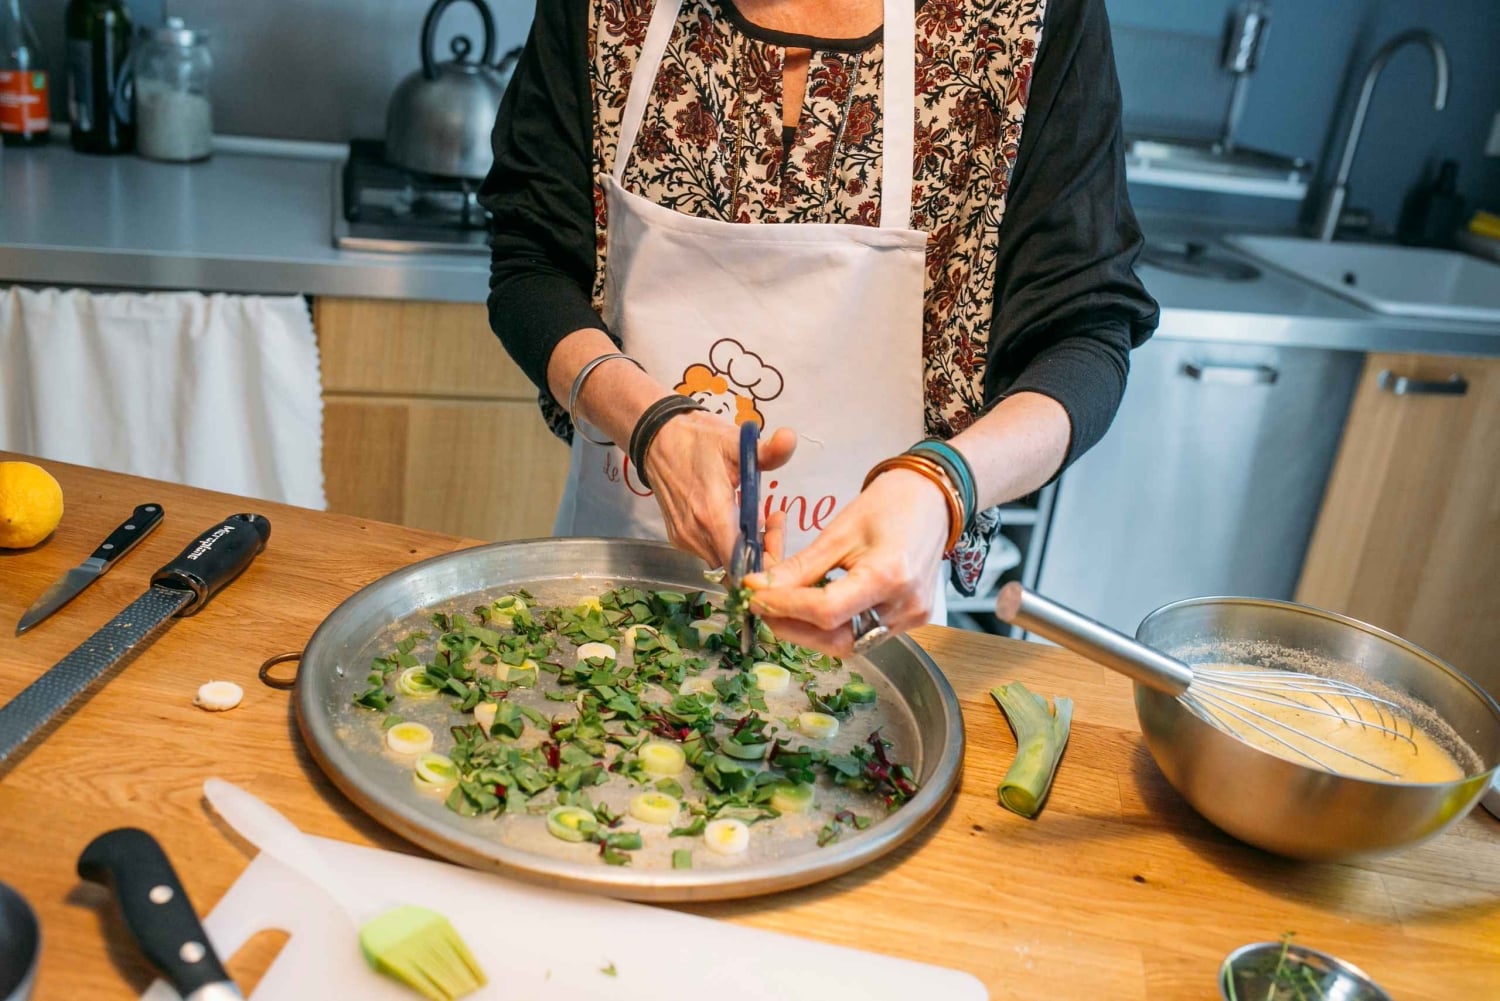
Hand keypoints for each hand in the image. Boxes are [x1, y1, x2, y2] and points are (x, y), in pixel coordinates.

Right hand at [643, 412, 796, 566]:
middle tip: (772, 517)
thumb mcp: (735, 441)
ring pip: (725, 560)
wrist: (656, 439)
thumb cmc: (697, 439)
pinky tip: (731, 516)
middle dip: (761, 548)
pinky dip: (726, 541)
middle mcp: (696, 534)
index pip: (743, 563)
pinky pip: (710, 551)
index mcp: (713, 514)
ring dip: (744, 545)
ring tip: (752, 512)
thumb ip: (766, 450)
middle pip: (738, 565)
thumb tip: (791, 437)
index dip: (767, 557)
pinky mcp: (679, 539)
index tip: (777, 528)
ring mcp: (685, 539)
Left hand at [745, 469, 949, 654]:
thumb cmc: (890, 503)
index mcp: (888, 575)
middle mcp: (904, 606)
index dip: (783, 607)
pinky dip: (833, 625)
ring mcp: (911, 618)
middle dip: (792, 627)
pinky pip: (863, 634)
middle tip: (762, 605)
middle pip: (836, 640)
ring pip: (848, 644)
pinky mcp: (912, 621)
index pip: (825, 611)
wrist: (934, 499)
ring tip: (784, 605)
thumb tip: (758, 587)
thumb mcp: (839, 531)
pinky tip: (814, 605)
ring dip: (809, 630)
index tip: (753, 595)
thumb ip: (799, 567)